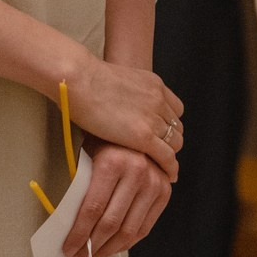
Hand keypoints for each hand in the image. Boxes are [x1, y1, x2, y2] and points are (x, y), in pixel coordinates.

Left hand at [63, 140, 172, 256]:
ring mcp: (154, 183)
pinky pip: (144, 228)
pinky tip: (112, 247)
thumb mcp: (88, 159)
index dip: (78, 235)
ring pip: (129, 231)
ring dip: (108, 250)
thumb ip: (82, 191)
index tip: (67, 250)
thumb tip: (68, 229)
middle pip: (110, 224)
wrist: (136, 130)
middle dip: (90, 247)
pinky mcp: (164, 192)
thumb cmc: (105, 144)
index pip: (92, 210)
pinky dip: (126, 243)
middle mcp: (137, 172)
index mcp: (113, 162)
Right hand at [67, 59, 182, 180]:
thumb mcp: (118, 82)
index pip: (174, 109)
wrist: (80, 80)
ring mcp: (153, 118)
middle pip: (176, 127)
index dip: (168, 124)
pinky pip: (167, 157)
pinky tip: (168, 176)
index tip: (160, 135)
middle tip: (160, 154)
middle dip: (169, 141)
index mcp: (154, 85)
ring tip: (161, 167)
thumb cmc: (85, 81)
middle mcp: (159, 100)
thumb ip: (127, 95)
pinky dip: (170, 168)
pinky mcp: (143, 136)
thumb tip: (118, 107)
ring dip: (169, 155)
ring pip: (175, 143)